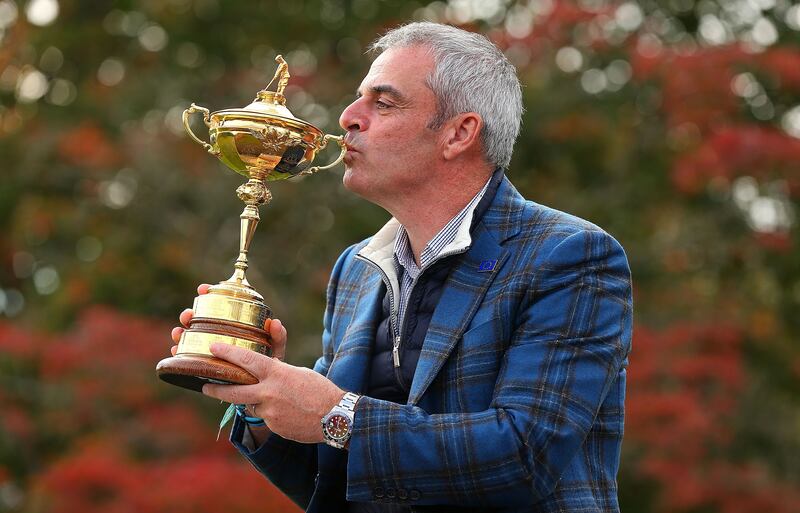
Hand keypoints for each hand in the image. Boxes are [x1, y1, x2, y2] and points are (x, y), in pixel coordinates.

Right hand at [169, 283, 286, 361]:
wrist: (260, 390)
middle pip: (200, 319)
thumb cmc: (268, 366)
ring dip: (181, 331)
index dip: (209, 293)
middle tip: (188, 315)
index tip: (202, 289)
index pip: (219, 304)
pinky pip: (187, 356)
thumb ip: (277, 338)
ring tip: (179, 331)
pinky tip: (176, 350)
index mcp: (234, 325)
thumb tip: (274, 323)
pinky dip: (179, 352)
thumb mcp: (274, 351)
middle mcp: (218, 334)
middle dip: (190, 314)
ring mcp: (209, 349)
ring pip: (189, 336)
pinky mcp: (203, 365)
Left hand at [201, 343, 344, 443]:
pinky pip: (265, 417)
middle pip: (233, 391)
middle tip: (205, 386)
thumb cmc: (320, 390)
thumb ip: (277, 370)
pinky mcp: (274, 426)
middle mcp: (268, 392)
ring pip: (251, 405)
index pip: (246, 360)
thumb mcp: (298, 372)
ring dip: (254, 401)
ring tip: (269, 399)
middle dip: (216, 389)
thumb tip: (265, 367)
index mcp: (276, 373)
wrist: (336, 416)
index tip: (213, 348)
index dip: (227, 353)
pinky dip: (271, 413)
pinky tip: (286, 412)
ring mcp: (270, 411)